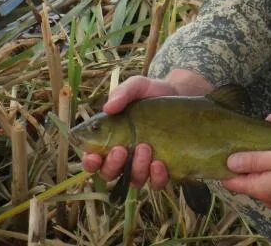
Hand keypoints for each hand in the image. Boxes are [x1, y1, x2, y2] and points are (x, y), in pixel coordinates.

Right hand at [81, 70, 211, 188]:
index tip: (93, 156)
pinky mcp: (164, 169)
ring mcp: (144, 165)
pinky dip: (157, 177)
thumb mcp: (136, 86)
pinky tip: (160, 163)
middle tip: (121, 149)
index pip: (93, 159)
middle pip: (110, 174)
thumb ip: (121, 93)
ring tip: (145, 148)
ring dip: (136, 169)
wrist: (181, 94)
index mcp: (110, 139)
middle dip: (112, 165)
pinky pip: (157, 183)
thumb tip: (108, 107)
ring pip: (134, 180)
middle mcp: (125, 157)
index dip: (89, 162)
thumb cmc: (152, 92)